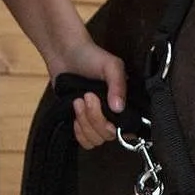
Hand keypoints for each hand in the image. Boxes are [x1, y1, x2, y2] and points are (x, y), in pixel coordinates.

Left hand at [50, 36, 126, 150]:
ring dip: (84, 122)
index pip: (128, 129)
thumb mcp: (111, 66)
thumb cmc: (91, 56)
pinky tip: (75, 114)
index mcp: (124, 103)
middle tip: (88, 96)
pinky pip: (83, 140)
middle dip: (95, 118)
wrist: (66, 54)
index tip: (108, 112)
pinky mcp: (81, 123)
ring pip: (95, 139)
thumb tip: (119, 107)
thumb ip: (118, 85)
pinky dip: (78, 131)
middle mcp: (112, 115)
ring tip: (78, 101)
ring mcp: (96, 120)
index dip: (118, 127)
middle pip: (108, 135)